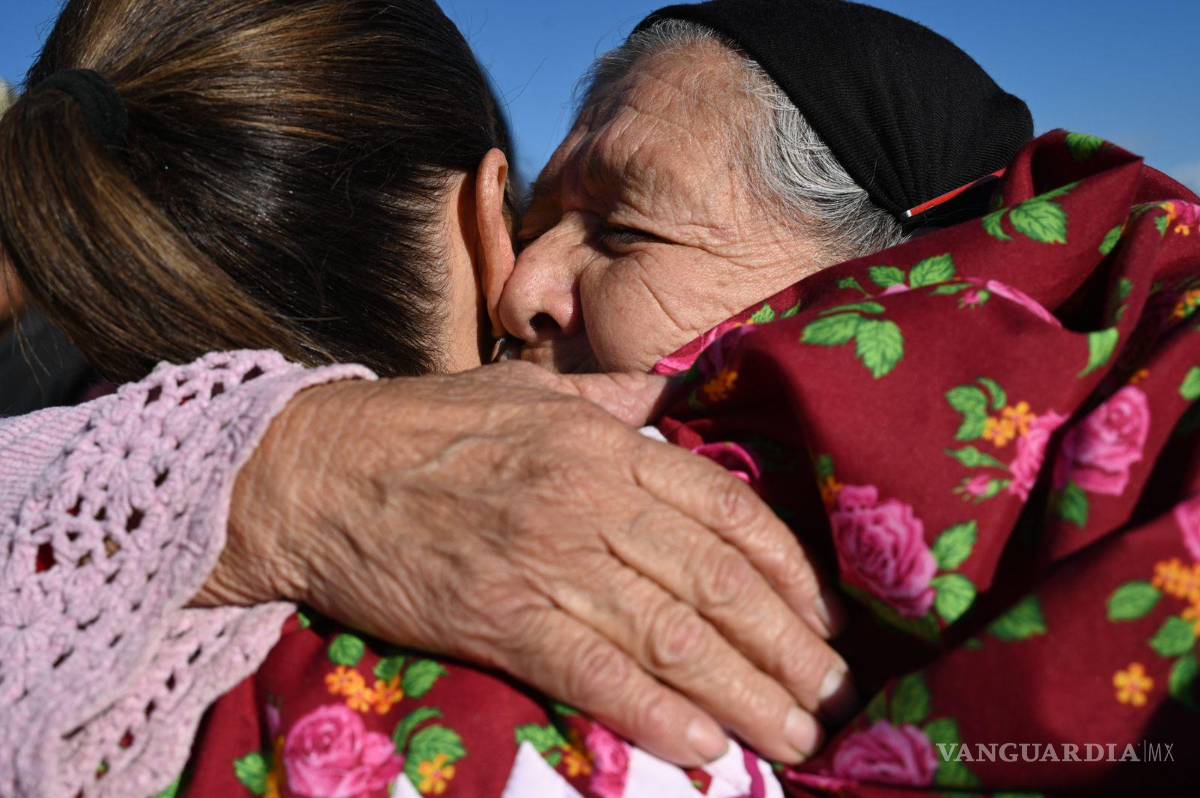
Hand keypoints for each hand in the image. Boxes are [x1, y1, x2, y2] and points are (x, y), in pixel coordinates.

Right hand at [202, 361, 851, 765]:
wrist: (316, 471)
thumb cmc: (423, 426)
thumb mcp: (526, 390)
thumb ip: (607, 399)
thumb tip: (664, 398)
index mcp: (606, 444)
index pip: (727, 509)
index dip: (788, 571)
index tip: (824, 618)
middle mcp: (591, 500)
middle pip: (717, 584)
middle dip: (788, 649)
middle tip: (835, 701)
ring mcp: (547, 561)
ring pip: (672, 638)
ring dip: (746, 696)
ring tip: (796, 740)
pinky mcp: (500, 619)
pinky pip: (596, 673)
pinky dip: (657, 714)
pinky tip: (706, 747)